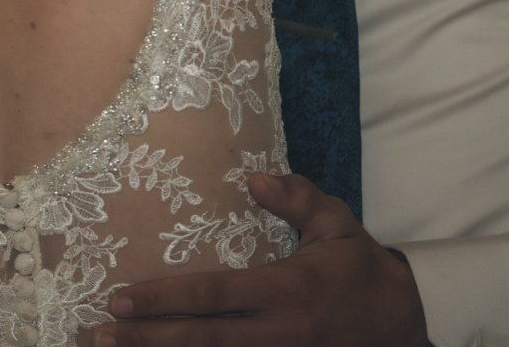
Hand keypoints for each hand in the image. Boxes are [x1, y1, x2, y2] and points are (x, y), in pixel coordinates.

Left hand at [96, 173, 428, 346]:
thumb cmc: (361, 268)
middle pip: (201, 339)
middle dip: (147, 338)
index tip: (119, 298)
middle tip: (100, 333)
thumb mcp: (336, 224)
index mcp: (286, 290)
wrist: (409, 323)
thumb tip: (254, 178)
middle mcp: (279, 332)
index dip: (163, 298)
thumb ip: (296, 198)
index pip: (212, 294)